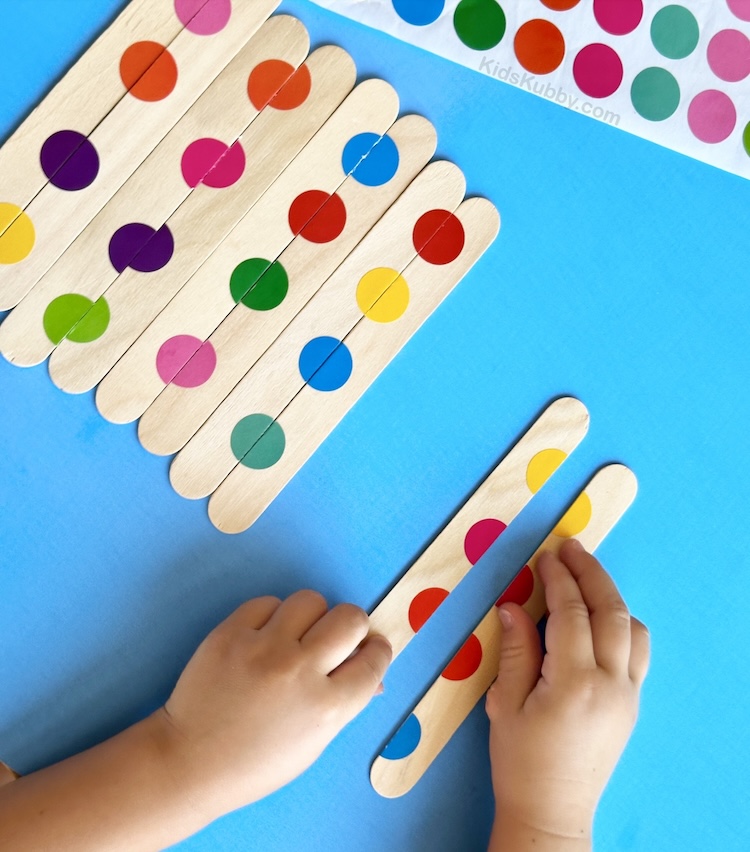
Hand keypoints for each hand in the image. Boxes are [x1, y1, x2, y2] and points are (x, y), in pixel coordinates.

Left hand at [157, 590, 391, 820]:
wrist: (189, 761)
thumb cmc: (255, 762)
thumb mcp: (313, 743)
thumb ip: (345, 704)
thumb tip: (374, 676)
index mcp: (326, 707)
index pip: (373, 660)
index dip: (377, 651)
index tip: (370, 648)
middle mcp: (299, 671)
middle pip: (349, 618)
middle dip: (352, 626)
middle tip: (337, 639)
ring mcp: (263, 648)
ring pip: (310, 600)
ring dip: (311, 616)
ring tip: (296, 635)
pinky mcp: (231, 633)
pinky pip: (267, 602)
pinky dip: (271, 616)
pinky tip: (264, 637)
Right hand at [486, 540, 649, 848]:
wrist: (551, 809)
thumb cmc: (519, 760)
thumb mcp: (504, 703)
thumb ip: (515, 650)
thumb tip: (513, 606)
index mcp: (573, 683)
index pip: (571, 613)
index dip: (558, 579)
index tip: (546, 557)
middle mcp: (610, 684)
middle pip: (610, 611)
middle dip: (590, 573)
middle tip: (571, 548)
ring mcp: (628, 694)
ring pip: (633, 629)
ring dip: (611, 597)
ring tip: (586, 578)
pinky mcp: (633, 704)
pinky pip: (638, 652)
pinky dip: (623, 624)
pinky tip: (601, 618)